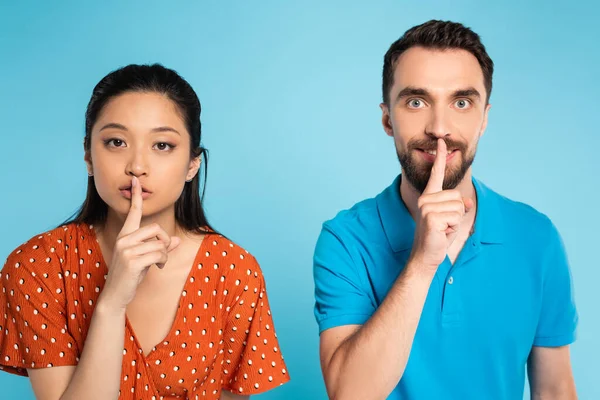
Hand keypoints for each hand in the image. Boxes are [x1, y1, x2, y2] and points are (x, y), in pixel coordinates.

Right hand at [99, 176, 180, 310]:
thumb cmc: (130, 276)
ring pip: (160, 243)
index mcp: (125, 235)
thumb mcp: (146, 259)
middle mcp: (123, 239)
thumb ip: (160, 248)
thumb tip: (177, 241)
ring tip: (158, 263)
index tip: (135, 180)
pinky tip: (157, 267)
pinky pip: (159, 254)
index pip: (133, 212)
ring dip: (165, 255)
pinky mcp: (131, 261)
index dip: (135, 196)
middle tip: (163, 254)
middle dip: (165, 241)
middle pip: (156, 228)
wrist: (116, 295)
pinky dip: (163, 261)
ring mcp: (126, 249)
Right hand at [409, 139, 472, 270]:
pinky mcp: (430, 217)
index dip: (440, 158)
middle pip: (458, 197)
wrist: (426, 255)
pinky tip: (442, 232)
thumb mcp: (452, 219)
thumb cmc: (438, 236)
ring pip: (459, 207)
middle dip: (457, 214)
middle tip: (444, 225)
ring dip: (455, 221)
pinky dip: (453, 227)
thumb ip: (459, 207)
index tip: (442, 142)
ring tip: (443, 229)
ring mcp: (426, 207)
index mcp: (429, 196)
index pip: (436, 174)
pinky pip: (456, 217)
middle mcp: (425, 199)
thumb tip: (468, 203)